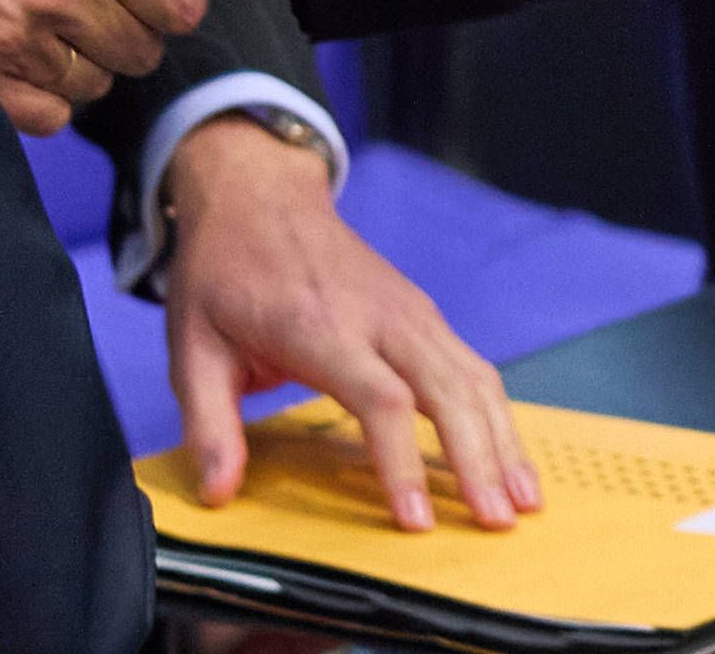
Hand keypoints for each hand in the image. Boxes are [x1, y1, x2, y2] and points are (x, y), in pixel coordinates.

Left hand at [163, 115, 540, 534]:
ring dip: (502, 440)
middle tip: (496, 521)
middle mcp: (377, 316)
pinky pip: (472, 367)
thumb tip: (217, 491)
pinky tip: (509, 458)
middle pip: (447, 390)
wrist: (258, 193)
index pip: (380, 399)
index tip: (416, 521)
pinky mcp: (422, 314)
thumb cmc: (225, 272)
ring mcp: (408, 311)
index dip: (403, 462)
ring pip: (472, 377)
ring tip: (523, 502)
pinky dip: (497, 414)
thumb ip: (208, 423)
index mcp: (320, 327)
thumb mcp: (192, 345)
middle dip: (478, 459)